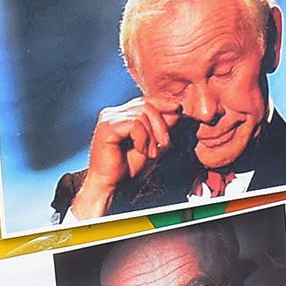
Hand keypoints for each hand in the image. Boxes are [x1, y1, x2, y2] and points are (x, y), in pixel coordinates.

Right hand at [72, 97, 175, 219]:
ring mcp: (108, 119)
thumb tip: (175, 110)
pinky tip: (140, 150)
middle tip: (165, 143)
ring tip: (149, 153)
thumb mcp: (150, 144)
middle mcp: (112, 113)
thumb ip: (160, 127)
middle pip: (146, 105)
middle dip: (161, 124)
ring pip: (141, 114)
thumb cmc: (126, 167)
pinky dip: (142, 138)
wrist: (109, 184)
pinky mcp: (107, 128)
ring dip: (152, 136)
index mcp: (121, 114)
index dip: (163, 103)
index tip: (178, 108)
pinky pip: (134, 125)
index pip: (145, 100)